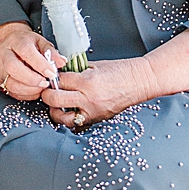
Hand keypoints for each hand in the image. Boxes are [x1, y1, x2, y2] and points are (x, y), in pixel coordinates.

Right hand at [0, 21, 59, 101]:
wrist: (11, 46)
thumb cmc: (26, 45)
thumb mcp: (40, 42)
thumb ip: (51, 51)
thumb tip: (61, 62)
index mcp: (16, 41)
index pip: (25, 51)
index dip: (40, 64)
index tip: (51, 73)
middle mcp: (5, 54)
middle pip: (13, 67)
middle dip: (32, 79)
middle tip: (45, 82)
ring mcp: (0, 68)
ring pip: (11, 83)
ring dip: (30, 89)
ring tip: (41, 87)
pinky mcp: (1, 81)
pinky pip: (12, 92)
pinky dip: (26, 95)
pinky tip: (35, 90)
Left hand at [40, 57, 154, 129]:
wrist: (140, 81)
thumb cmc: (120, 70)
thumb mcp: (94, 65)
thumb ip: (76, 70)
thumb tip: (59, 72)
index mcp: (87, 81)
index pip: (59, 81)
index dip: (52, 77)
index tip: (51, 76)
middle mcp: (89, 98)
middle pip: (55, 99)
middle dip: (47, 94)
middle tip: (47, 89)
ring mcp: (94, 111)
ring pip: (63, 118)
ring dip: (55, 111)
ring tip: (55, 104)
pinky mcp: (99, 119)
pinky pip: (77, 124)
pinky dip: (70, 120)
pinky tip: (68, 112)